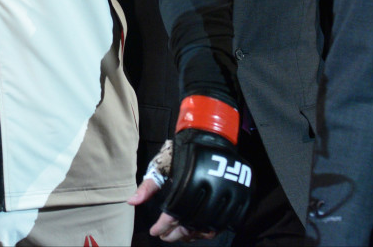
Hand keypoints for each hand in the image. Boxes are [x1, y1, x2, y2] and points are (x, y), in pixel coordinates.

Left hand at [143, 96, 252, 234]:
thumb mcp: (162, 165)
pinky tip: (199, 230)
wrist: (209, 135)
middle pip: (193, 223)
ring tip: (181, 235)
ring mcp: (231, 192)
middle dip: (177, 234)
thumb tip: (131, 202)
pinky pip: (227, 223)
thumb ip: (148, 186)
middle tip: (165, 237)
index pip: (175, 213)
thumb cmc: (182, 151)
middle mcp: (214, 187)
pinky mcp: (242, 195)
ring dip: (194, 235)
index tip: (155, 231)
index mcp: (191, 179)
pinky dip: (211, 230)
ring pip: (211, 227)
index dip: (164, 226)